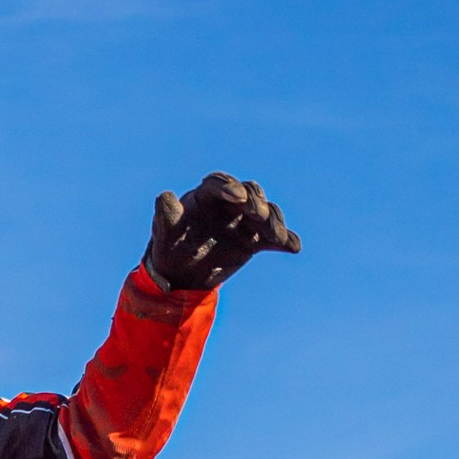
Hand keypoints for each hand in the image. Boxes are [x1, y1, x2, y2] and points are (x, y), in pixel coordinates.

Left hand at [145, 171, 298, 293]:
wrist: (182, 275)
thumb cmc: (171, 248)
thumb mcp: (164, 235)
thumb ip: (166, 216)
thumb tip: (165, 197)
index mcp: (205, 196)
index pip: (218, 184)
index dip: (229, 187)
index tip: (238, 198)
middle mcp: (228, 203)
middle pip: (248, 194)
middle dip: (255, 203)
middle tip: (257, 216)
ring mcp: (244, 221)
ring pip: (264, 213)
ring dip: (273, 221)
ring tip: (276, 236)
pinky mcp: (255, 239)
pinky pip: (272, 237)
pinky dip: (284, 240)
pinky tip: (293, 247)